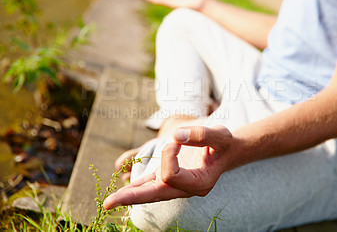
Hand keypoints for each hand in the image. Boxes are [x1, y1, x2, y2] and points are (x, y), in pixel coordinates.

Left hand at [103, 125, 234, 208]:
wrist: (227, 150)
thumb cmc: (224, 143)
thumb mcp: (220, 135)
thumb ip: (201, 135)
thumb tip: (176, 136)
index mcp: (200, 183)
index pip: (171, 175)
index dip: (168, 154)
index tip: (177, 138)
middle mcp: (187, 189)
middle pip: (155, 195)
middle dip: (132, 197)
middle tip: (107, 203)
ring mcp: (178, 186)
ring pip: (151, 193)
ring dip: (130, 195)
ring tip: (110, 202)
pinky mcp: (171, 180)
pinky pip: (152, 186)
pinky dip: (138, 188)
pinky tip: (124, 192)